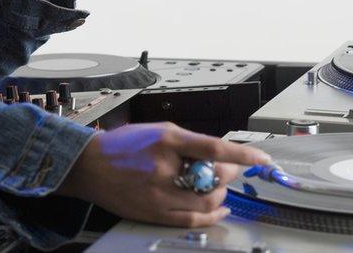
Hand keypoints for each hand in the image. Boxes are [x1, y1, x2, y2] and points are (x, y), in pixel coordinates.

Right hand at [57, 122, 271, 226]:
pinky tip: (219, 210)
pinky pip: (192, 221)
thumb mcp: (159, 130)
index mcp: (167, 140)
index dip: (242, 155)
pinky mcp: (154, 213)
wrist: (91, 166)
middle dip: (228, 174)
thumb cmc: (124, 145)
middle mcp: (164, 167)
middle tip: (232, 170)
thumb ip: (189, 142)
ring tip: (219, 186)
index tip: (262, 159)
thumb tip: (221, 154)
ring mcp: (159, 194)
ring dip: (220, 194)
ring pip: (207, 202)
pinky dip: (211, 216)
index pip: (214, 148)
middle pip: (213, 177)